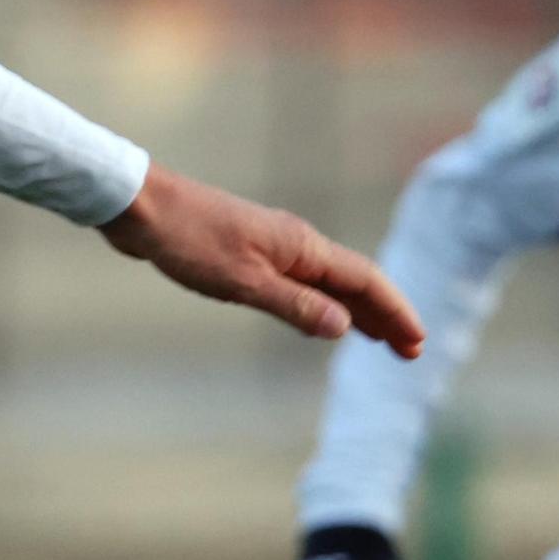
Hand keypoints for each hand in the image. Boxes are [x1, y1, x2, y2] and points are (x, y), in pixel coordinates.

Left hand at [102, 168, 424, 353]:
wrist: (142, 207)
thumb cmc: (189, 240)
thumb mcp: (244, 282)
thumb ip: (295, 306)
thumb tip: (342, 327)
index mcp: (302, 247)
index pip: (365, 280)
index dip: (393, 311)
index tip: (416, 342)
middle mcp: (296, 244)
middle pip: (353, 282)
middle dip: (384, 316)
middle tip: (409, 351)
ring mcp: (273, 247)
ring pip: (328, 283)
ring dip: (356, 312)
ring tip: (379, 340)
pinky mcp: (250, 254)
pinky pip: (303, 283)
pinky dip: (323, 305)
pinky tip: (322, 320)